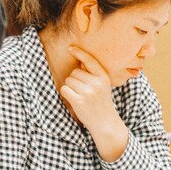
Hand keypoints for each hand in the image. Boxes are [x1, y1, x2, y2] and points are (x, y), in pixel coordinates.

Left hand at [63, 44, 128, 159]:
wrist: (105, 122)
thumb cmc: (101, 102)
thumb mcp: (103, 86)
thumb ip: (93, 74)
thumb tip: (80, 62)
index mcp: (104, 77)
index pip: (90, 61)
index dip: (80, 53)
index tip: (71, 47)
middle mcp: (97, 83)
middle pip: (75, 72)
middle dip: (75, 80)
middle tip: (83, 90)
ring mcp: (88, 92)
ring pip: (69, 81)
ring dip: (70, 87)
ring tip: (80, 96)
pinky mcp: (79, 101)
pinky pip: (65, 90)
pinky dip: (66, 93)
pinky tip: (74, 99)